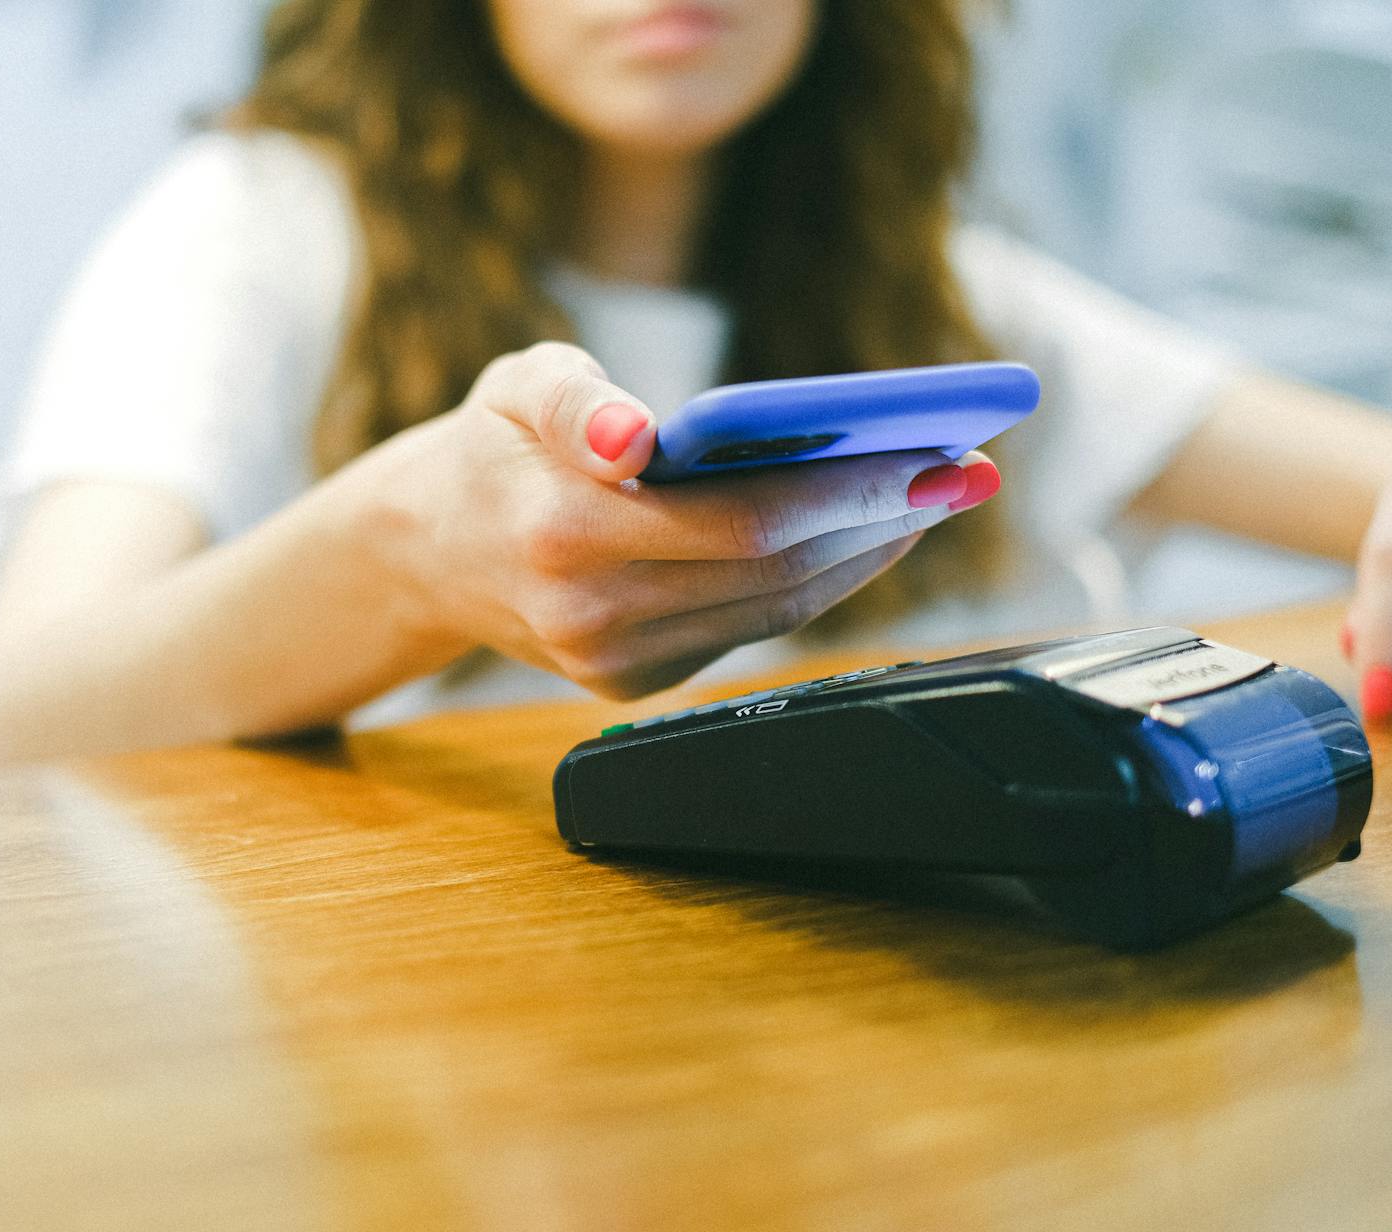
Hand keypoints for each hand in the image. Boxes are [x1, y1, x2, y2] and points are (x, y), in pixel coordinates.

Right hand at [351, 342, 999, 700]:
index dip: (849, 492)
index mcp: (559, 533)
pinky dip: (818, 582)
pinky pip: (751, 632)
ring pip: (777, 612)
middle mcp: (589, 618)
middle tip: (964, 470)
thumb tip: (635, 435)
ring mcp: (613, 665)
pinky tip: (864, 535)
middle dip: (883, 520)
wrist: (427, 550)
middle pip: (777, 573)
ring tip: (934, 496)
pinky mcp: (632, 686)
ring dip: (866, 555)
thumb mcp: (515, 385)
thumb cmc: (491, 447)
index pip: (741, 521)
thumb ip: (574, 400)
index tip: (932, 452)